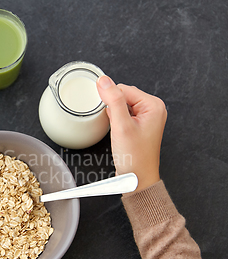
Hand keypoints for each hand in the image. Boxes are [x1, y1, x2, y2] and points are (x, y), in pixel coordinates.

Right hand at [97, 76, 166, 191]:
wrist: (137, 178)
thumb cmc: (135, 157)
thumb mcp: (121, 126)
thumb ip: (113, 100)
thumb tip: (104, 81)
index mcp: (153, 105)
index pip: (124, 89)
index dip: (111, 101)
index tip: (110, 116)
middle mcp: (153, 109)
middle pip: (123, 96)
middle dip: (113, 108)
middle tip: (116, 126)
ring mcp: (147, 117)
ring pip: (121, 105)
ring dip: (114, 115)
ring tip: (118, 131)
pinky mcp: (139, 124)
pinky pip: (122, 114)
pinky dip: (116, 121)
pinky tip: (118, 132)